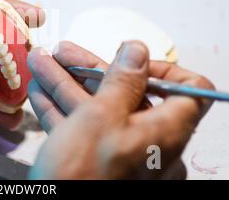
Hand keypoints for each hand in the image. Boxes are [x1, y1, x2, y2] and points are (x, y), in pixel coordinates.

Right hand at [27, 41, 212, 178]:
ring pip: (95, 109)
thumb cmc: (82, 178)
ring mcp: (119, 154)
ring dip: (66, 85)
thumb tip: (136, 51)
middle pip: (126, 95)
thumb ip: (121, 82)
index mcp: (165, 133)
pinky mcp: (95, 164)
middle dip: (87, 70)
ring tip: (43, 64)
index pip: (188, 90)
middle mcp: (148, 144)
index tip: (131, 60)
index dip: (162, 69)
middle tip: (64, 54)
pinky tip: (40, 92)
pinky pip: (82, 129)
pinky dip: (61, 109)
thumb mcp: (100, 118)